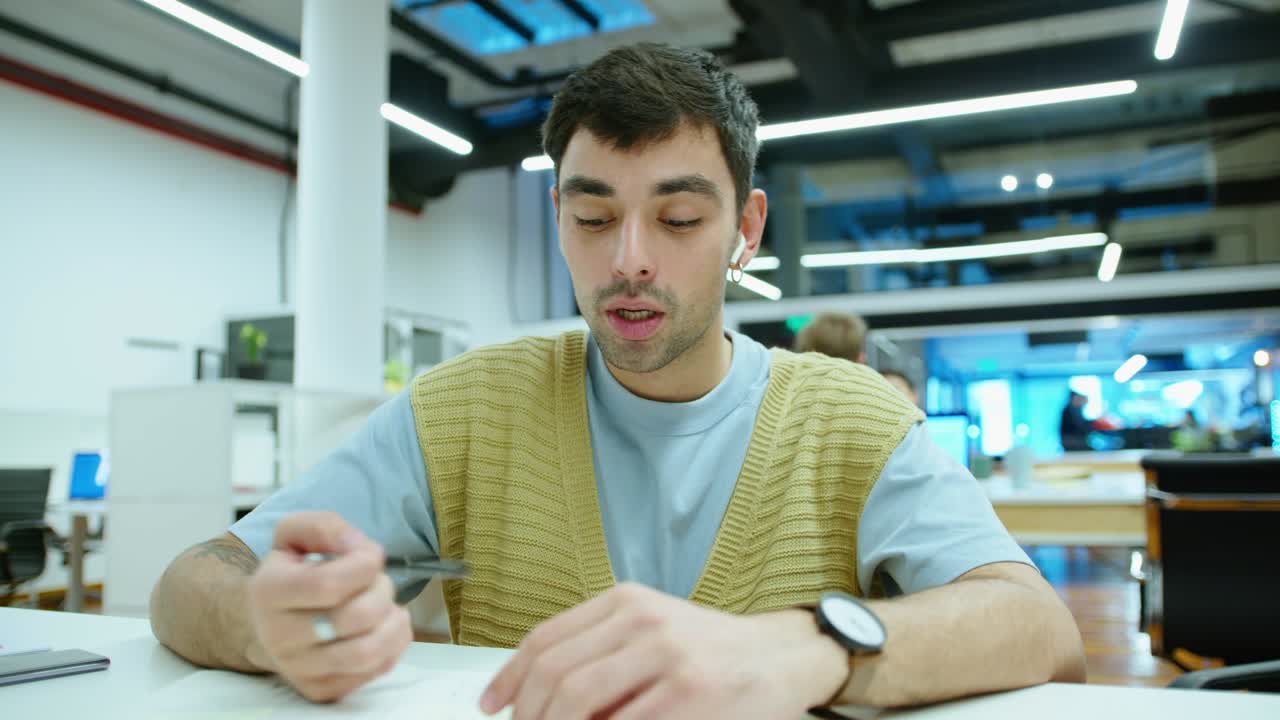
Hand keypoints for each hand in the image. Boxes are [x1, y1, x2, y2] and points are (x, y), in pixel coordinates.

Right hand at [245, 512, 412, 701]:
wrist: (267, 623)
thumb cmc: (290, 573)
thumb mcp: (294, 535)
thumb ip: (324, 526)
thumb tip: (358, 547)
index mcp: (268, 592)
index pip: (327, 584)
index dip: (364, 565)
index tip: (370, 556)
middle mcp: (278, 637)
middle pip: (356, 617)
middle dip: (382, 590)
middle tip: (377, 581)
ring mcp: (299, 670)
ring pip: (368, 652)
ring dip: (392, 620)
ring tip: (385, 605)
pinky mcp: (321, 690)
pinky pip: (377, 670)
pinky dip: (394, 643)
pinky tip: (382, 626)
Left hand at [479, 582, 847, 719]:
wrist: (782, 657)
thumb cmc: (712, 651)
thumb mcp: (651, 631)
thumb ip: (600, 653)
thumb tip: (535, 699)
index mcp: (626, 601)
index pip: (546, 639)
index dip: (509, 679)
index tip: (493, 707)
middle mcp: (642, 620)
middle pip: (556, 674)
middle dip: (531, 716)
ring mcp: (667, 655)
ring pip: (579, 700)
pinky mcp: (689, 692)